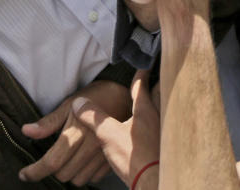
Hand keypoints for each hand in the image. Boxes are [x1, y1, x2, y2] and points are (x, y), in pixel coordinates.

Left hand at [20, 81, 130, 184]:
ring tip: (67, 159)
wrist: (123, 95)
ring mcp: (104, 155)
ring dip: (69, 173)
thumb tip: (27, 131)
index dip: (35, 171)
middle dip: (53, 170)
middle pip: (64, 174)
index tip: (24, 174)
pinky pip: (93, 179)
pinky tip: (82, 160)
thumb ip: (49, 122)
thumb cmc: (93, 97)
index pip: (53, 161)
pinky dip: (85, 173)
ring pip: (78, 179)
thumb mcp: (69, 104)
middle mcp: (92, 146)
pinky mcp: (112, 159)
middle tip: (51, 158)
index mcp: (79, 132)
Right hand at [72, 71, 160, 188]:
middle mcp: (157, 119)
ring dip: (154, 107)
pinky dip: (152, 127)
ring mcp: (160, 134)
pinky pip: (158, 131)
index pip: (142, 86)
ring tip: (151, 104)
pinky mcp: (160, 149)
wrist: (152, 182)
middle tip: (156, 78)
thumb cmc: (134, 156)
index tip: (143, 63)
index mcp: (145, 110)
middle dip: (154, 87)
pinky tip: (146, 133)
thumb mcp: (108, 134)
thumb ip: (94, 117)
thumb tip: (79, 103)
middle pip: (157, 96)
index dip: (140, 74)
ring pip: (159, 114)